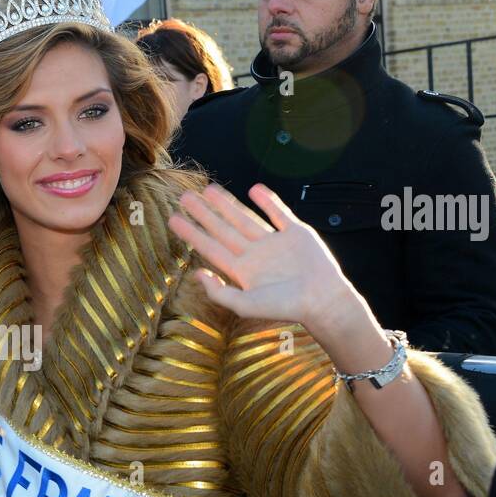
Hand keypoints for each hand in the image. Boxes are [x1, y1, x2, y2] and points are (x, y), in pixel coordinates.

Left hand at [168, 182, 360, 336]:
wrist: (322, 301)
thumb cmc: (284, 307)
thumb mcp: (244, 305)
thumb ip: (218, 292)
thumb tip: (196, 274)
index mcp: (242, 271)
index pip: (211, 248)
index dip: (191, 234)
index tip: (173, 220)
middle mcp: (255, 254)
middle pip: (223, 229)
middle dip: (203, 214)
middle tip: (184, 198)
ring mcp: (274, 242)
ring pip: (245, 218)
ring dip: (227, 204)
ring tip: (208, 189)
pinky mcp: (296, 233)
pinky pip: (279, 213)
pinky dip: (268, 201)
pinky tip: (254, 189)